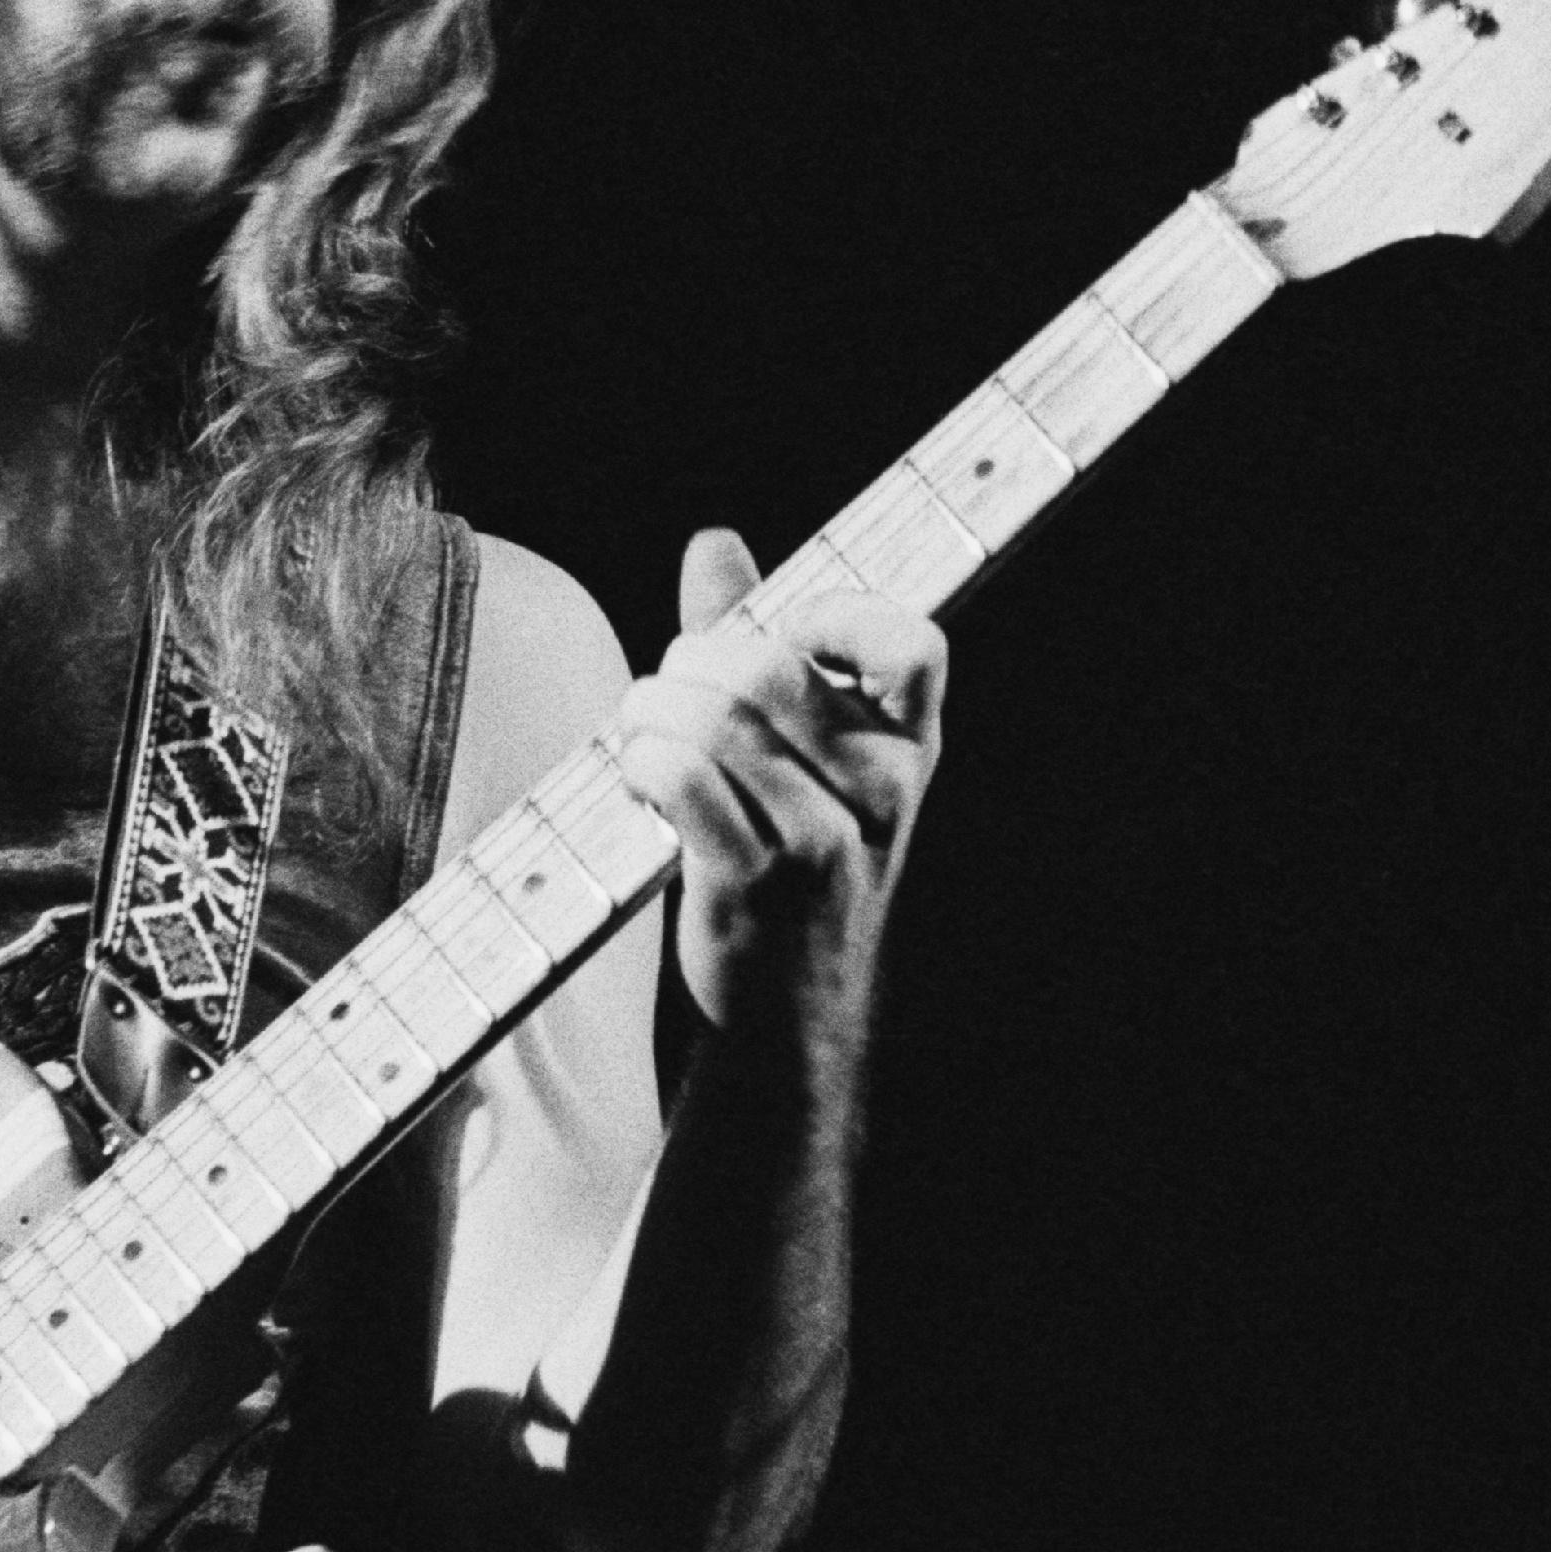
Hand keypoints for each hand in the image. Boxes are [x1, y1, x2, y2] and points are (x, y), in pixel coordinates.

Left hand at [611, 527, 948, 1032]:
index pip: (913, 644)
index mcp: (907, 748)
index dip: (836, 615)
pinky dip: (639, 759)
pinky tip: (637, 776)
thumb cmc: (792, 860)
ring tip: (639, 735)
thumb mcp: (802, 756)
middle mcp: (880, 791)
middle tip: (664, 694)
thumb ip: (757, 643)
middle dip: (687, 664)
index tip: (780, 637)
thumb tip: (714, 542)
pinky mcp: (753, 884)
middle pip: (767, 668)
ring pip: (713, 720)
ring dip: (648, 712)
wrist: (792, 1009)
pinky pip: (680, 778)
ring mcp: (821, 843)